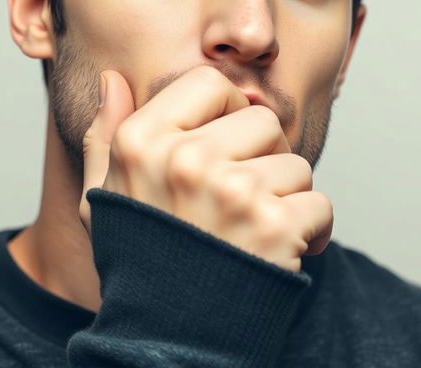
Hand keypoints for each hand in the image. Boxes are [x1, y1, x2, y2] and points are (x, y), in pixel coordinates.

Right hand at [80, 66, 332, 271]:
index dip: (225, 108)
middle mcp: (184, 159)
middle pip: (261, 120)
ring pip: (296, 164)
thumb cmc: (139, 258)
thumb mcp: (102, 195)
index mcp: (141, 142)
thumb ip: (103, 134)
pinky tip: (279, 251)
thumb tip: (111, 79)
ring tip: (252, 228)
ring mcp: (230, 192)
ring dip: (285, 197)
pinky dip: (309, 231)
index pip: (210, 82)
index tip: (224, 141)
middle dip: (262, 155)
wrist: (167, 340)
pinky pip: (319, 204)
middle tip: (240, 194)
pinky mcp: (273, 228)